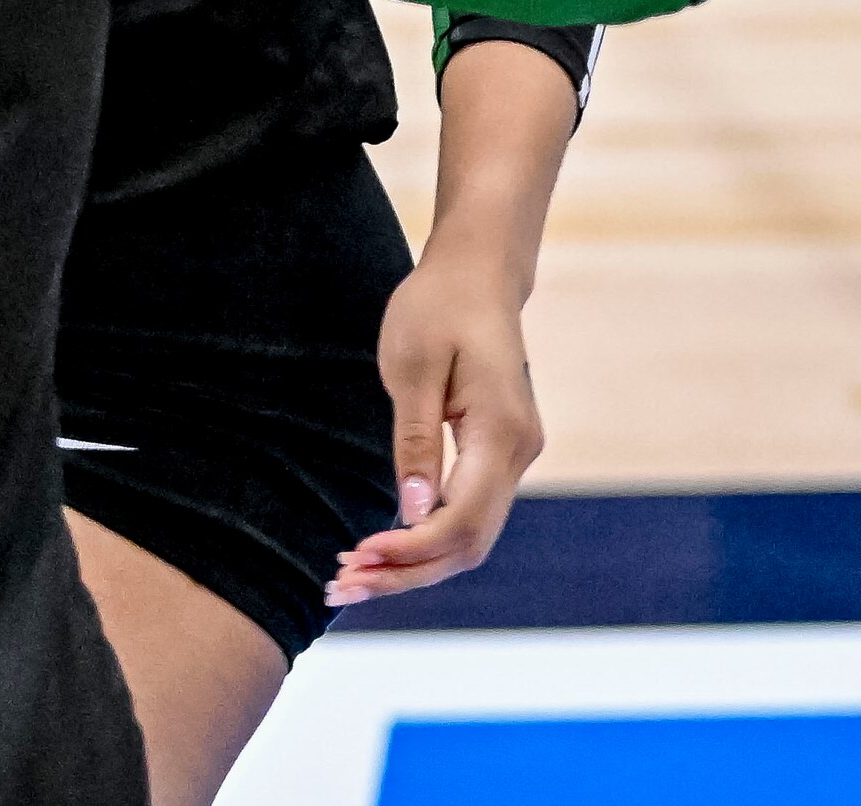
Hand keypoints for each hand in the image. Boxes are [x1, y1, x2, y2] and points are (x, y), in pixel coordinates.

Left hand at [331, 247, 542, 603]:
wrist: (477, 275)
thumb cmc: (437, 308)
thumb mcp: (412, 365)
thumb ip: (415, 440)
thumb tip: (412, 512)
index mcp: (502, 434)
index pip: (462, 520)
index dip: (411, 550)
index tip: (357, 558)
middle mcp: (520, 454)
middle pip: (470, 543)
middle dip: (407, 572)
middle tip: (340, 586)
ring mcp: (515, 456)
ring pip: (471, 535)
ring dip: (415, 562)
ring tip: (351, 577)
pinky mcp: (499, 454)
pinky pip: (468, 511)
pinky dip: (426, 536)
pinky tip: (381, 546)